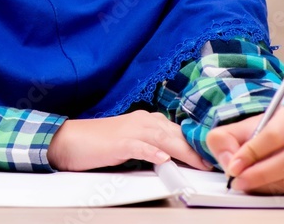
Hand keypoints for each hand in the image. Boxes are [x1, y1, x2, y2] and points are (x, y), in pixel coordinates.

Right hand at [47, 110, 210, 171]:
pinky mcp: (118, 143)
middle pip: (175, 133)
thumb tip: (175, 159)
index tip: (212, 156)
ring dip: (182, 151)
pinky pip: (138, 146)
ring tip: (199, 163)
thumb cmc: (99, 143)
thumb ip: (153, 146)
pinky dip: (151, 151)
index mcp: (146, 120)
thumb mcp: (131, 143)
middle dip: (196, 148)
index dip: (196, 144)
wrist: (69, 140)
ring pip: (163, 138)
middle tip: (214, 163)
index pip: (178, 131)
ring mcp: (130, 130)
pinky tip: (162, 158)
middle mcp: (142, 121)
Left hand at [206, 106, 283, 194]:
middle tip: (238, 180)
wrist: (268, 143)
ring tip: (244, 182)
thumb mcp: (231, 130)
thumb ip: (222, 141)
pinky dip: (273, 192)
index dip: (252, 152)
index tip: (234, 166)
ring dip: (265, 185)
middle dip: (260, 173)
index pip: (275, 135)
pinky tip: (258, 186)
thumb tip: (230, 162)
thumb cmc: (253, 134)